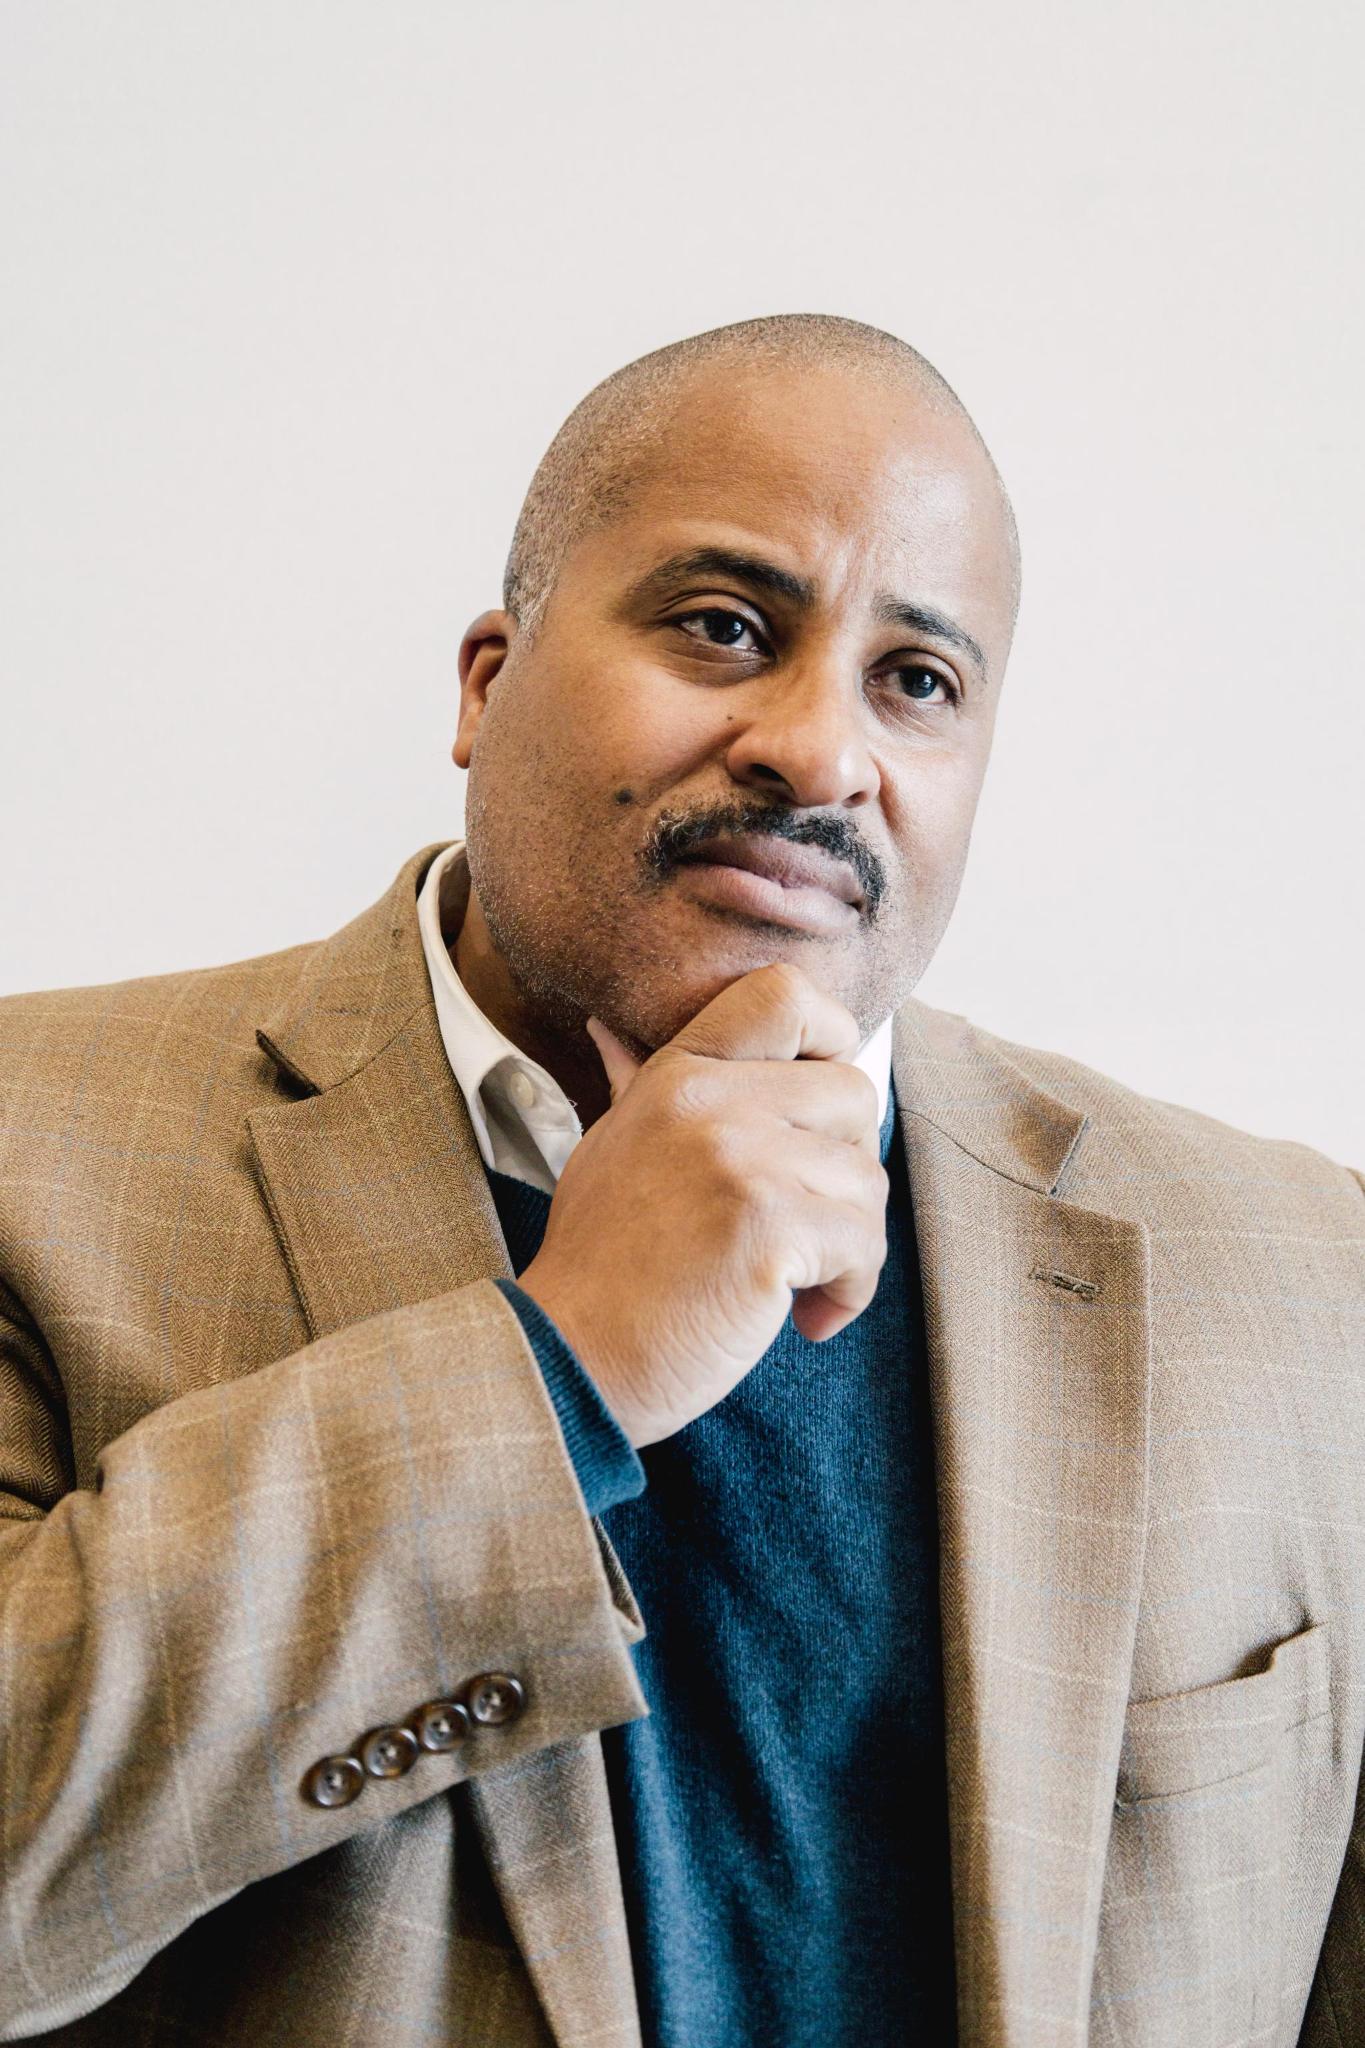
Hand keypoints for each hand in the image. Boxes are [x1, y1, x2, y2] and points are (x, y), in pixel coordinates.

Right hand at [516, 963, 887, 1448]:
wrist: (569, 1358)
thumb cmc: (598, 1264)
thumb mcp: (609, 1148)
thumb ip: (634, 1084)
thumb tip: (609, 1030)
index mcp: (679, 1074)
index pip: (786, 994)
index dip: (833, 1036)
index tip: (821, 1109)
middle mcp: (711, 1102)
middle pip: (854, 1092)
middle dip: (849, 1167)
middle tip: (811, 1221)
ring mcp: (741, 1162)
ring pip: (867, 1178)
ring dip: (850, 1244)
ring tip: (798, 1284)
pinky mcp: (770, 1230)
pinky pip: (865, 1244)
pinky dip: (851, 1291)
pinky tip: (807, 1318)